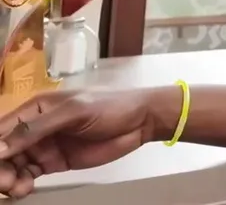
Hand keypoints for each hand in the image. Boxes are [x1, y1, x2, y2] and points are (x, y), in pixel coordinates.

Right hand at [0, 88, 166, 198]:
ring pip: (12, 165)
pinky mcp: (54, 162)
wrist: (141, 121)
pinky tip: (24, 189)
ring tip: (17, 188)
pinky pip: (28, 175)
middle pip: (3, 150)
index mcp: (35, 108)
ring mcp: (43, 146)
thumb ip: (37, 129)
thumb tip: (0, 147)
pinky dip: (21, 184)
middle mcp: (34, 128)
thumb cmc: (110, 107)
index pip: (2, 129)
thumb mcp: (74, 112)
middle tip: (6, 182)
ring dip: (8, 178)